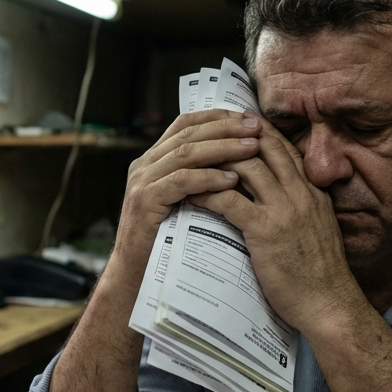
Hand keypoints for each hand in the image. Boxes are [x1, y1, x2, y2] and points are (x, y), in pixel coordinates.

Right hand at [111, 110, 262, 273]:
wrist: (135, 275)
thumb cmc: (165, 241)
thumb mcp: (182, 201)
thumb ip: (197, 178)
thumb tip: (236, 161)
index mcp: (153, 160)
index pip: (186, 123)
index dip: (217, 117)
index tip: (248, 117)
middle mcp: (144, 164)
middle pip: (188, 132)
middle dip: (226, 127)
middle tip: (256, 127)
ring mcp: (142, 181)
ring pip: (186, 153)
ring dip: (223, 148)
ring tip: (252, 148)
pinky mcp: (145, 200)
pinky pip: (181, 181)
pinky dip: (208, 178)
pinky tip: (231, 179)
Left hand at [190, 124, 364, 335]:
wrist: (330, 304)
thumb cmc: (320, 275)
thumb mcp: (318, 229)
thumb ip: (302, 208)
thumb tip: (280, 198)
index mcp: (312, 192)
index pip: (284, 148)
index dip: (258, 132)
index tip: (235, 124)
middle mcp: (301, 194)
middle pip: (264, 147)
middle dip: (234, 135)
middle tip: (207, 132)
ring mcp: (284, 211)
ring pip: (246, 167)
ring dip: (217, 160)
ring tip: (193, 161)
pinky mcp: (266, 231)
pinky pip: (230, 201)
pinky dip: (207, 193)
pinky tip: (191, 194)